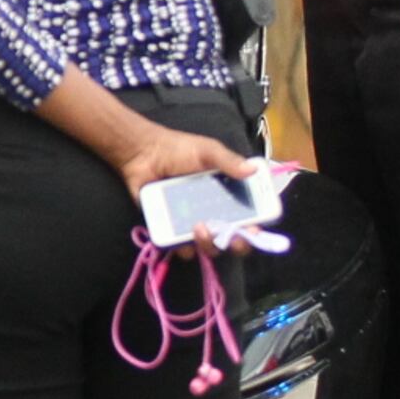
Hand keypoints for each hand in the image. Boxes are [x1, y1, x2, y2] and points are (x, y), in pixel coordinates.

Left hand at [120, 123, 267, 257]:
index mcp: (228, 198)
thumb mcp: (208, 151)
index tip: (256, 229)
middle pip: (232, 240)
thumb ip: (229, 161)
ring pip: (208, 247)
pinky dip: (183, 248)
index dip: (255, 229)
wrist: (144, 153)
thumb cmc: (179, 150)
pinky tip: (181, 239)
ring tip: (200, 227)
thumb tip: (252, 171)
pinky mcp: (170, 229)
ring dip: (209, 244)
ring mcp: (191, 224)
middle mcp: (213, 214)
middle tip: (233, 237)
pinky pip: (180, 247)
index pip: (249, 220)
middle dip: (237, 243)